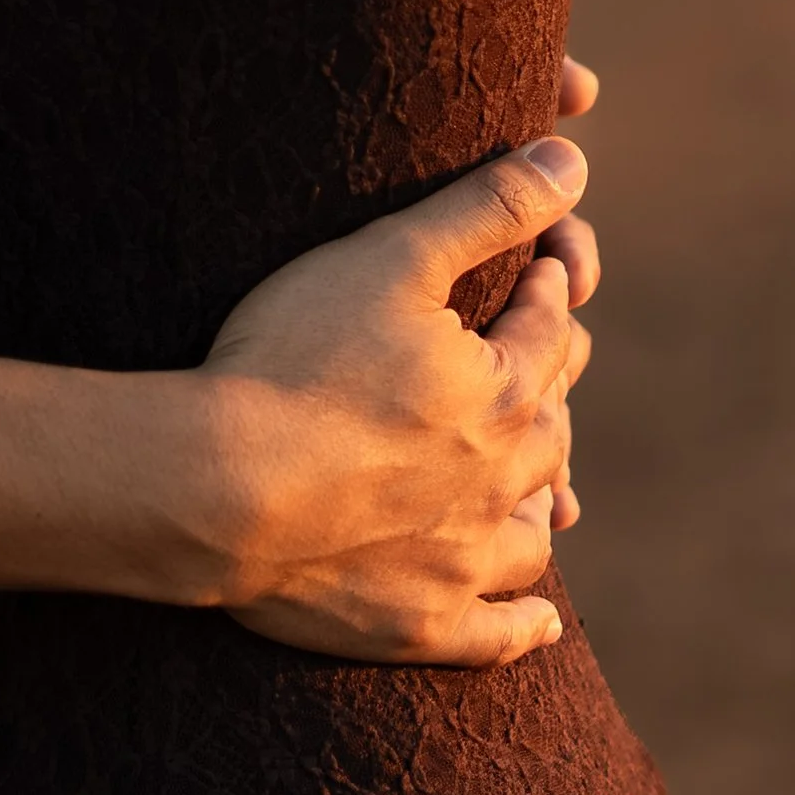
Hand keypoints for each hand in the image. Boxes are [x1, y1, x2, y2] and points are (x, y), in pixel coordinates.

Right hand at [197, 138, 592, 666]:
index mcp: (505, 393)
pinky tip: (540, 620)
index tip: (541, 269)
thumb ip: (484, 207)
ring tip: (542, 487)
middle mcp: (504, 482)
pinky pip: (496, 634)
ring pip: (534, 530)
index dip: (546, 286)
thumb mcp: (391, 258)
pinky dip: (524, 624)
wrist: (220, 486)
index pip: (549, 328)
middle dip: (547, 386)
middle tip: (534, 364)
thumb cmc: (296, 357)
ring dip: (543, 501)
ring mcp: (465, 562)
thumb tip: (574, 159)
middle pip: (550, 427)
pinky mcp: (421, 625)